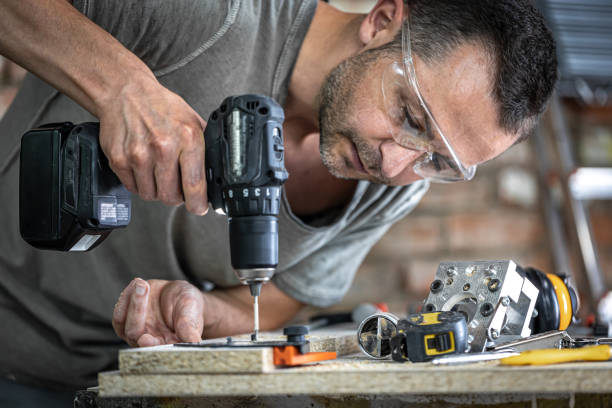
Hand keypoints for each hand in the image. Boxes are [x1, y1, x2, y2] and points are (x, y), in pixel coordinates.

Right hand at [98, 76, 208, 214]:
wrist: (125, 92)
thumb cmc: (161, 107)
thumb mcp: (192, 121)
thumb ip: (203, 148)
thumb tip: (214, 176)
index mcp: (187, 138)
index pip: (195, 184)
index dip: (198, 203)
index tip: (199, 207)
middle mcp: (163, 147)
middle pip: (171, 196)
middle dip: (176, 196)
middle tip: (176, 185)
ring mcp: (139, 155)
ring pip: (151, 195)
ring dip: (157, 190)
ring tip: (158, 172)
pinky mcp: (119, 160)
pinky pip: (133, 188)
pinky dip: (140, 183)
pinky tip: (143, 168)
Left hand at [113, 278, 204, 346]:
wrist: (179, 296)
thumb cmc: (189, 305)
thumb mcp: (192, 311)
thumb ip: (189, 326)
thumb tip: (194, 341)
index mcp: (167, 344)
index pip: (155, 349)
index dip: (149, 346)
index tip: (145, 339)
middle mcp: (148, 341)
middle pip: (134, 333)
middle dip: (137, 311)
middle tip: (144, 288)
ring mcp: (136, 331)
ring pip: (122, 323)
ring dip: (131, 301)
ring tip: (142, 283)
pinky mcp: (127, 319)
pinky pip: (119, 312)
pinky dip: (126, 296)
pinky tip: (137, 283)